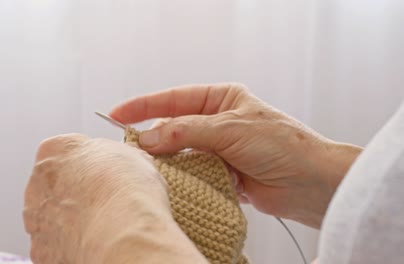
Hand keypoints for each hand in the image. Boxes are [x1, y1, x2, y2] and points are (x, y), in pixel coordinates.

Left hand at [23, 134, 205, 263]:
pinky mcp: (42, 252)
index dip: (93, 163)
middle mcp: (37, 184)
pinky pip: (56, 246)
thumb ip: (116, 155)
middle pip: (56, 185)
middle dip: (78, 193)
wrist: (124, 234)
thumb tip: (125, 162)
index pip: (69, 151)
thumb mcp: (132, 154)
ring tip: (104, 225)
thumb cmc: (126, 191)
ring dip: (72, 220)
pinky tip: (94, 242)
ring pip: (53, 218)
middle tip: (107, 201)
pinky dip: (72, 245)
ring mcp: (36, 220)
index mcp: (54, 151)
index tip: (109, 172)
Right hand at [110, 83, 361, 227]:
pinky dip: (182, 178)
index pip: (174, 98)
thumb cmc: (281, 145)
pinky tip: (171, 182)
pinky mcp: (222, 173)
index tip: (117, 115)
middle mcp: (218, 122)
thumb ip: (186, 132)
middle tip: (129, 148)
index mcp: (222, 99)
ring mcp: (219, 149)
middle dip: (153, 137)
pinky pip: (193, 173)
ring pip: (181, 152)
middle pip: (174, 126)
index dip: (144, 106)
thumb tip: (147, 138)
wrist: (311, 183)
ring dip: (167, 160)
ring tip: (148, 168)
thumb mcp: (229, 129)